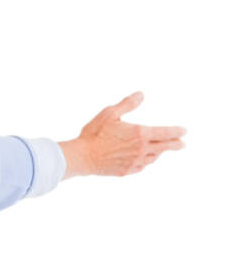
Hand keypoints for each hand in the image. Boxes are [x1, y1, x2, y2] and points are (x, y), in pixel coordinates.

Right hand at [59, 92, 185, 177]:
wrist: (82, 157)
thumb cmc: (94, 134)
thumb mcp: (110, 113)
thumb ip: (127, 104)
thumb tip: (141, 95)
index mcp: (140, 134)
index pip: (166, 133)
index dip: (177, 132)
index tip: (184, 131)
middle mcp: (141, 149)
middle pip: (165, 147)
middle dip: (176, 145)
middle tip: (182, 144)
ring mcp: (135, 162)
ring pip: (153, 157)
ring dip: (159, 153)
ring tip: (160, 150)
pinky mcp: (127, 171)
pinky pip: (142, 166)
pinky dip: (146, 161)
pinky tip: (144, 159)